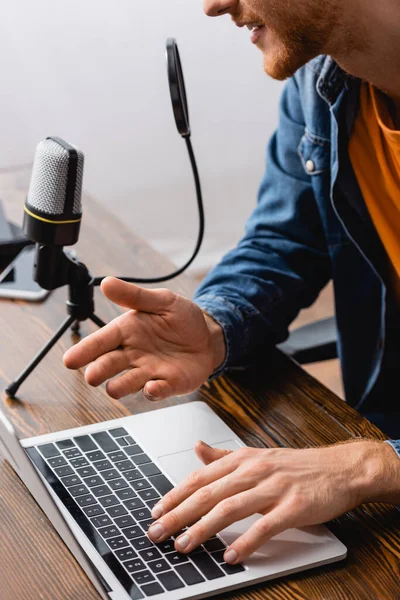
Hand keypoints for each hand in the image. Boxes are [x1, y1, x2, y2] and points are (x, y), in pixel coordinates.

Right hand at [63, 277, 222, 400]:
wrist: (208, 336)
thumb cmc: (181, 318)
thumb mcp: (162, 300)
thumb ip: (135, 296)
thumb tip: (107, 283)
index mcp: (127, 331)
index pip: (101, 340)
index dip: (85, 350)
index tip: (70, 360)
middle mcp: (133, 354)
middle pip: (109, 364)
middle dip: (98, 371)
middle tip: (92, 376)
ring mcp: (149, 371)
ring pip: (127, 382)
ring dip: (120, 386)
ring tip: (113, 388)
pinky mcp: (168, 384)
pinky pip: (157, 391)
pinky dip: (153, 392)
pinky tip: (151, 388)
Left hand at [147, 439, 399, 562]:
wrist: (339, 468)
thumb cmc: (296, 466)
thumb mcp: (257, 455)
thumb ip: (224, 457)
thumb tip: (197, 448)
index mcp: (243, 459)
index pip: (200, 477)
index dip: (176, 494)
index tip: (156, 511)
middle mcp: (254, 470)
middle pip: (208, 493)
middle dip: (178, 514)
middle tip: (157, 532)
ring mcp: (274, 488)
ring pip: (230, 508)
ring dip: (203, 529)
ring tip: (184, 545)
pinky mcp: (294, 506)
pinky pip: (265, 526)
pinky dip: (246, 542)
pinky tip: (231, 556)